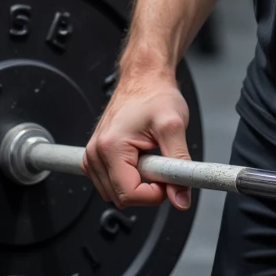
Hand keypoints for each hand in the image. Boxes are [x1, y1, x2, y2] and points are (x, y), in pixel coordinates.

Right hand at [82, 71, 192, 210]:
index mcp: (110, 147)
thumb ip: (179, 165)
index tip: (168, 180)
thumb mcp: (174, 127)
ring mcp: (93, 155)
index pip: (129, 195)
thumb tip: (181, 198)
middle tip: (162, 165)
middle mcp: (96, 153)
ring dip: (138, 183)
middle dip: (147, 189)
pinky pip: (111, 183)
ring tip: (151, 157)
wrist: (144, 78)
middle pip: (121, 197)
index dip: (154, 194)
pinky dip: (129, 177)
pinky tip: (140, 158)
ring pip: (116, 193)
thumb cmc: (154, 94)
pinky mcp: (96, 156)